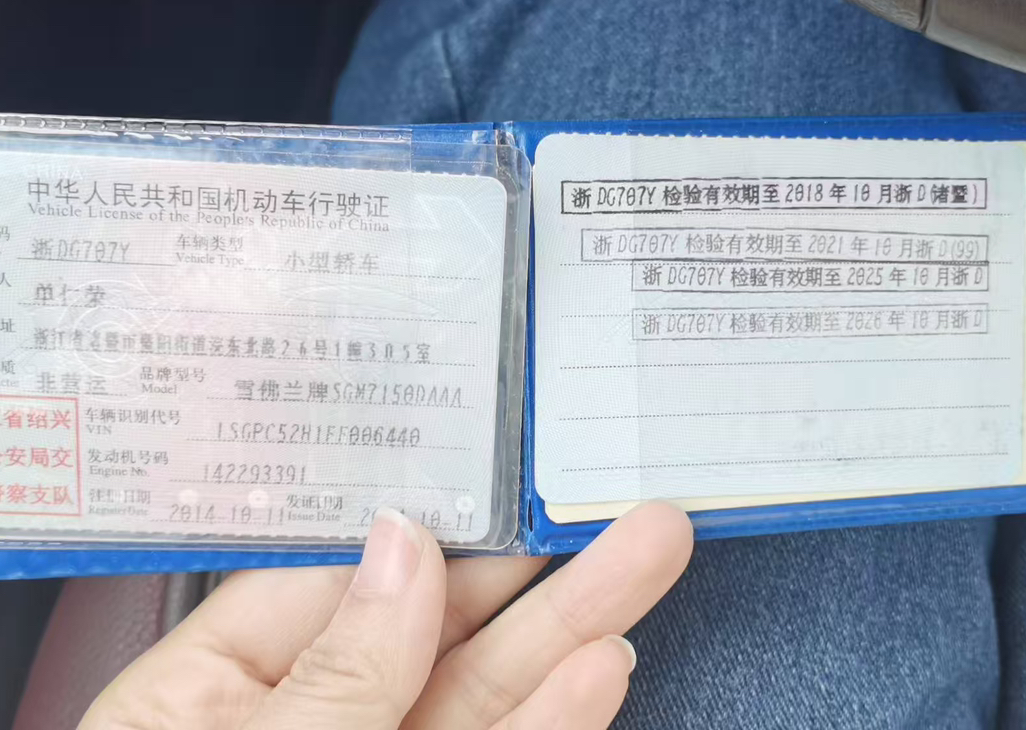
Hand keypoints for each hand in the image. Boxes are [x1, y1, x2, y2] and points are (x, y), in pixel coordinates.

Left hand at [80, 501, 692, 728]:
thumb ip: (339, 669)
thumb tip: (398, 547)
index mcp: (204, 704)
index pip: (320, 588)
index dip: (419, 539)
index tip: (497, 496)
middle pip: (425, 636)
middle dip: (529, 577)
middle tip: (609, 521)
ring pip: (479, 699)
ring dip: (568, 636)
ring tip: (642, 564)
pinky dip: (552, 724)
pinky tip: (600, 672)